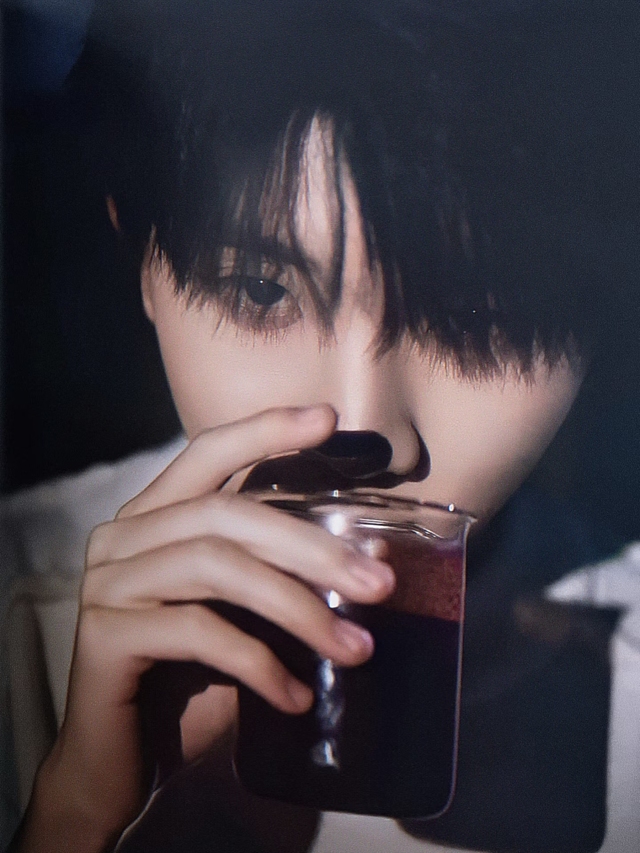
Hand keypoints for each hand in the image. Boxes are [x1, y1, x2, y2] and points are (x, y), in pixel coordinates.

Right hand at [19, 405, 394, 852]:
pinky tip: (296, 697)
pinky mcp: (101, 634)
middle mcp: (122, 536)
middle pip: (226, 513)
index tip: (328, 419)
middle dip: (312, 546)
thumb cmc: (192, 684)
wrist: (122, 766)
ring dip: (298, 608)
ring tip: (354, 651)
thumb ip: (291, 580)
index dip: (265, 429)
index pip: (208, 452)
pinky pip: (197, 632)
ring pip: (217, 566)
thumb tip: (373, 552)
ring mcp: (106, 582)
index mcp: (155, 517)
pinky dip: (259, 663)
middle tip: (380, 585)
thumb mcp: (250, 623)